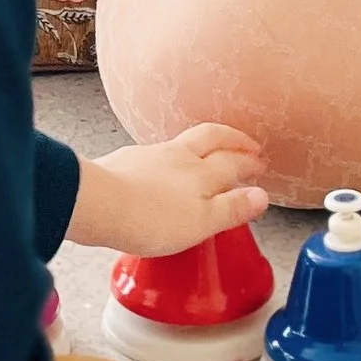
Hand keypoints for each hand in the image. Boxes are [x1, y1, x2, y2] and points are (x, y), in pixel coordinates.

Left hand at [66, 122, 267, 257]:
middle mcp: (179, 156)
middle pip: (213, 137)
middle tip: (246, 145)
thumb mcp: (202, 223)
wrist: (98, 204)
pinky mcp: (129, 160)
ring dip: (204, 142)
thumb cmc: (149, 218)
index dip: (249, 162)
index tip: (260, 165)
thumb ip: (232, 208)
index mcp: (202, 173)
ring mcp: (152, 155)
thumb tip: (261, 196)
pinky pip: (159, 151)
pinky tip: (166, 165)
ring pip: (185, 141)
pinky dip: (173, 154)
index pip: (234, 162)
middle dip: (233, 139)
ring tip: (211, 149)